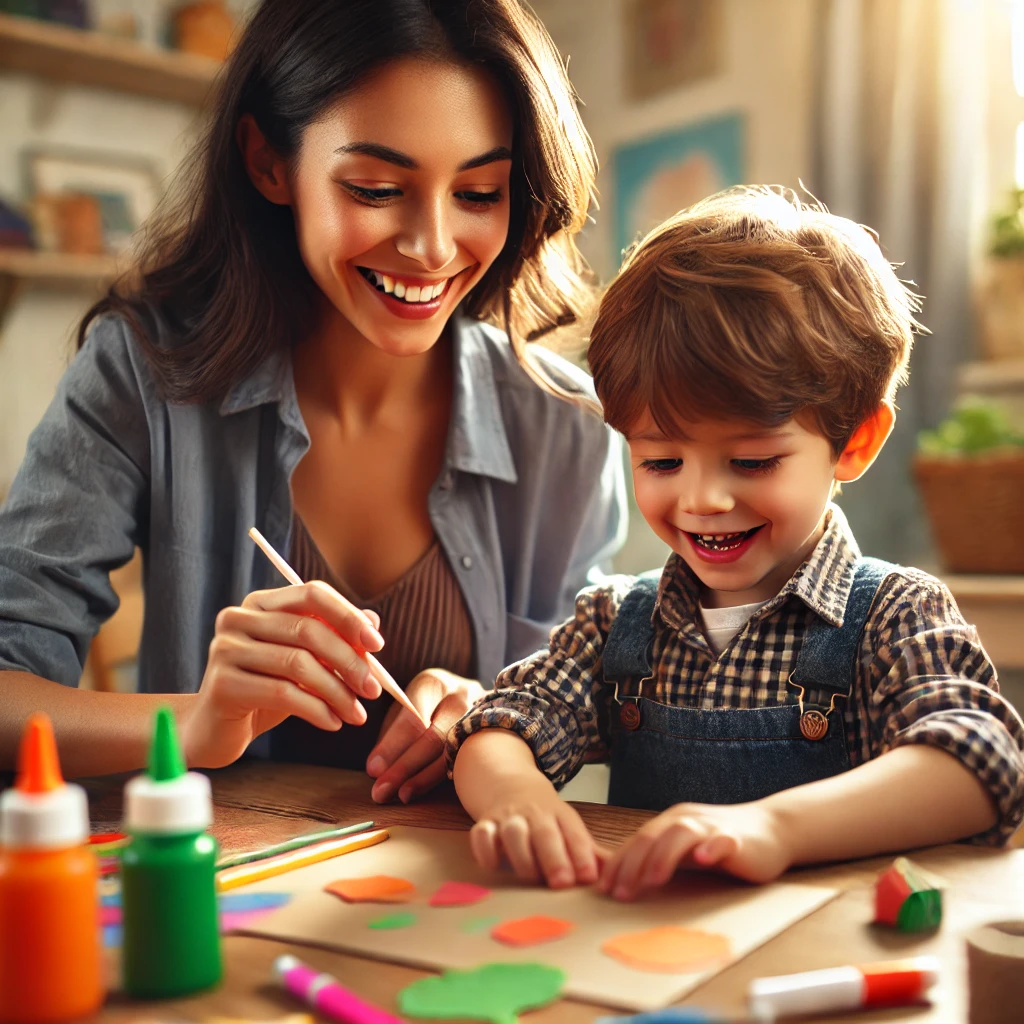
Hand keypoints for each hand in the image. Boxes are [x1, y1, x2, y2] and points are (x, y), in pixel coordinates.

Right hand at [181, 582, 384, 767]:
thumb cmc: (266, 690)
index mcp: (260, 603)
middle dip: (349, 661)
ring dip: (337, 692)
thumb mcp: (304, 661)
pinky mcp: (222, 684)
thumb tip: (373, 621)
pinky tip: (332, 722)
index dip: (348, 616)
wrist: (217, 730)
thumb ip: (334, 638)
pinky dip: (316, 710)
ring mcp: (225, 649)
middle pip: (308, 630)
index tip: (378, 645)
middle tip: (373, 690)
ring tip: (356, 714)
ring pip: (298, 664)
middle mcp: (238, 618)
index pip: (312, 594)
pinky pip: (282, 693)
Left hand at [366, 669, 484, 803]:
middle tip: (381, 791)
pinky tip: (425, 791)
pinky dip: (441, 779)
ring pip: (451, 754)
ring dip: (423, 779)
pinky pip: (464, 762)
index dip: (392, 746)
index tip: (372, 769)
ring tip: (401, 795)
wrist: (471, 695)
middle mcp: (460, 698)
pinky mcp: (488, 736)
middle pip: (433, 738)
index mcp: (433, 684)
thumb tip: (377, 769)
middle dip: (405, 767)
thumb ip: (393, 730)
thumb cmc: (430, 702)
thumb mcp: (408, 703)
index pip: (412, 718)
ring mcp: (479, 717)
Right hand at [469, 780, 600, 888]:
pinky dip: (486, 850)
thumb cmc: (547, 820)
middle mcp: (534, 813)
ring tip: (531, 876)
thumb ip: (591, 855)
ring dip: (522, 855)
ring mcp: (508, 817)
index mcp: (560, 815)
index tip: (588, 877)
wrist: (512, 786)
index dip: (581, 855)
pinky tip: (496, 864)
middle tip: (562, 883)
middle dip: (554, 858)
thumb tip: (618, 877)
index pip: (574, 833)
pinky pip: (481, 834)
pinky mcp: (485, 823)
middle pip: (544, 833)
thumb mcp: (570, 829)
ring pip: (513, 831)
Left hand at [597, 801, 791, 898]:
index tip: (603, 889)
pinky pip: (722, 839)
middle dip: (632, 865)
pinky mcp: (737, 837)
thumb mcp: (686, 850)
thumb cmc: (721, 844)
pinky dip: (711, 847)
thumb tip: (626, 881)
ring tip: (652, 880)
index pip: (636, 841)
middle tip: (619, 893)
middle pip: (652, 836)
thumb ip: (661, 858)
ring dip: (664, 856)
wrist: (771, 829)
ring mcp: (711, 826)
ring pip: (681, 834)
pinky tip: (704, 859)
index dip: (618, 864)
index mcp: (670, 823)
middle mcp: (686, 820)